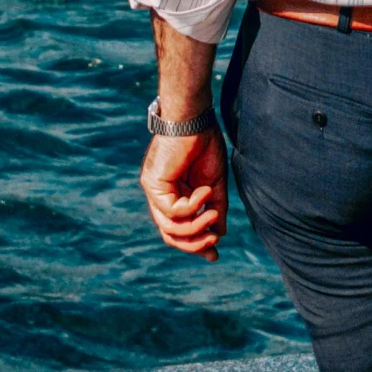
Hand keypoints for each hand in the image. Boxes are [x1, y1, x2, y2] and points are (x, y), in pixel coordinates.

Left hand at [139, 122, 228, 259]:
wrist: (195, 118)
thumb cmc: (204, 144)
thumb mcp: (214, 183)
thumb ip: (214, 208)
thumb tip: (219, 234)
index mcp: (175, 195)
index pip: (180, 229)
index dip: (196, 244)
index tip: (214, 253)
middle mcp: (161, 196)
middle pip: (171, 235)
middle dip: (193, 244)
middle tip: (213, 243)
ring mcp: (155, 192)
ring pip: (169, 228)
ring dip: (194, 228)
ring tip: (214, 216)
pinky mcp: (153, 185)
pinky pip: (172, 210)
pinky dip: (192, 206)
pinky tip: (205, 191)